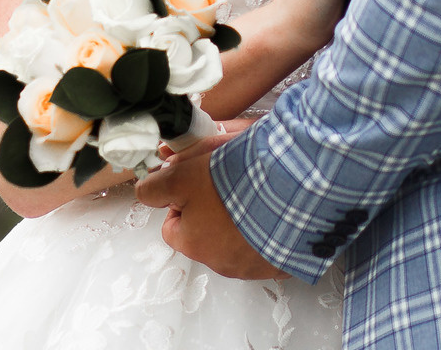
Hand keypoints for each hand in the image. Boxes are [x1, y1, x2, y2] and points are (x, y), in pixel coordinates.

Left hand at [135, 134, 289, 280]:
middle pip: (206, 231)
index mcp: (193, 242)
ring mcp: (254, 265)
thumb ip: (157, 186)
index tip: (197, 179)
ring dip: (242, 218)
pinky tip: (274, 207)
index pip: (173, 222)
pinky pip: (270, 244)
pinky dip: (270, 228)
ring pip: (238, 238)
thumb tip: (147, 187)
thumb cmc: (236, 185)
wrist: (293, 190)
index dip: (183, 196)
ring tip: (254, 191)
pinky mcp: (283, 261)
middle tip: (227, 181)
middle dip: (212, 207)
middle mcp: (221, 262)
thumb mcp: (182, 175)